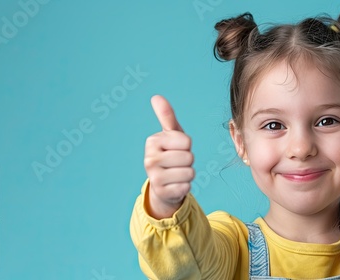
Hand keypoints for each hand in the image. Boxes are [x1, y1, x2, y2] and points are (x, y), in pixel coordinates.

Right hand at [144, 95, 194, 217]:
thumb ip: (166, 116)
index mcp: (152, 141)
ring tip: (177, 173)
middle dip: (188, 161)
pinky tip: (175, 185)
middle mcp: (149, 159)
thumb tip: (156, 97)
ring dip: (188, 174)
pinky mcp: (161, 192)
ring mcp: (154, 177)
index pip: (186, 141)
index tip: (177, 149)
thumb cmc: (171, 153)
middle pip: (189, 157)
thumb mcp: (171, 134)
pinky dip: (185, 186)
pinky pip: (186, 187)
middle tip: (178, 163)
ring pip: (189, 172)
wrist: (163, 183)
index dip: (186, 146)